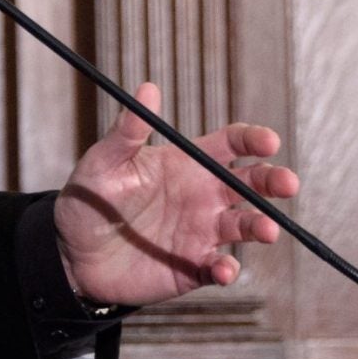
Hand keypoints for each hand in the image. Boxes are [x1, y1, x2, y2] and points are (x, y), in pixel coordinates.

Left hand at [53, 82, 298, 306]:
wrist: (70, 255)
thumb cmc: (87, 201)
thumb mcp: (104, 162)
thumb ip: (128, 131)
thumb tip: (148, 88)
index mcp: (186, 163)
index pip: (231, 145)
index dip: (253, 140)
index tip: (269, 141)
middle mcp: (202, 196)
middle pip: (251, 184)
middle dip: (274, 181)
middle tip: (288, 183)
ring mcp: (200, 233)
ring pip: (244, 227)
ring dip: (260, 227)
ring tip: (266, 230)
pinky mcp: (192, 268)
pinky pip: (219, 269)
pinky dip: (227, 270)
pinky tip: (221, 269)